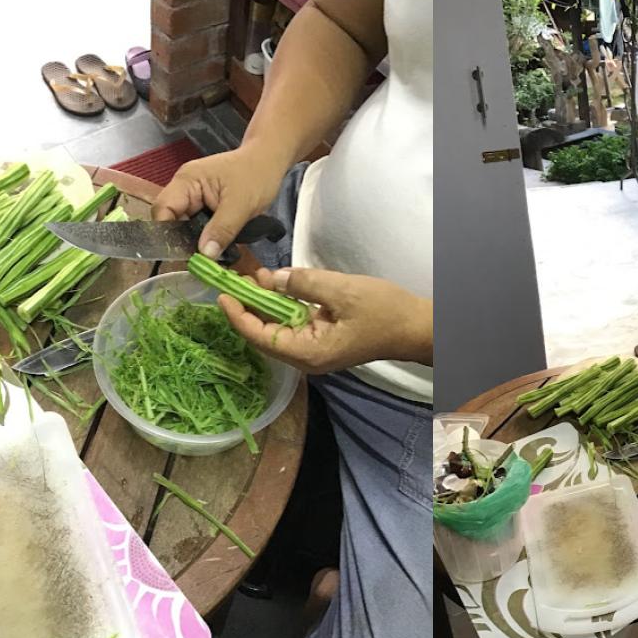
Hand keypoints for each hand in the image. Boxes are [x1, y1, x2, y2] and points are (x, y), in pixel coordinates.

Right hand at [151, 145, 286, 259]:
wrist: (269, 160)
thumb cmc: (257, 175)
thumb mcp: (242, 204)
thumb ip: (223, 229)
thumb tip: (205, 255)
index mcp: (186, 181)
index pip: (163, 210)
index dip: (167, 234)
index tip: (183, 255)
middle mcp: (184, 189)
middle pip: (170, 221)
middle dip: (182, 241)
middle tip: (198, 262)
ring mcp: (193, 198)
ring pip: (183, 227)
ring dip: (194, 242)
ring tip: (208, 258)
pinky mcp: (203, 206)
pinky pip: (196, 226)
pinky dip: (203, 238)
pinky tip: (213, 249)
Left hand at [218, 267, 431, 374]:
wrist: (415, 327)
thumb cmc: (384, 311)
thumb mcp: (342, 290)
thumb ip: (303, 283)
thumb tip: (270, 279)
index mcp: (308, 353)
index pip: (260, 336)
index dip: (238, 315)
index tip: (222, 294)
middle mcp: (306, 359)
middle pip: (264, 336)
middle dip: (247, 308)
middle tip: (232, 281)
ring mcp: (314, 352)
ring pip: (277, 330)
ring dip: (262, 306)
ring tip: (247, 280)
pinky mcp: (322, 342)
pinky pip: (292, 326)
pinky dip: (280, 308)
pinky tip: (273, 288)